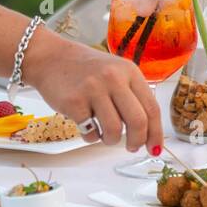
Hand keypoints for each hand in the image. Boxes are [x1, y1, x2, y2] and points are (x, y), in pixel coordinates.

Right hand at [21, 30, 162, 154]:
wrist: (51, 58)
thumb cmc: (86, 70)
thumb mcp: (116, 72)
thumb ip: (132, 96)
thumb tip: (147, 131)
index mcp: (129, 71)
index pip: (151, 107)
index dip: (155, 133)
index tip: (154, 148)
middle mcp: (114, 78)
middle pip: (138, 121)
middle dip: (137, 141)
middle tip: (131, 147)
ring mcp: (93, 89)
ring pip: (114, 130)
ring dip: (111, 140)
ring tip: (104, 135)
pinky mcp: (73, 102)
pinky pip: (90, 133)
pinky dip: (91, 137)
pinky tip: (87, 126)